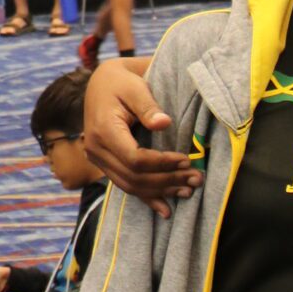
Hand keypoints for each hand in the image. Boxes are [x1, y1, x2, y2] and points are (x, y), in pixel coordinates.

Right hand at [84, 59, 199, 218]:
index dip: (162, 164)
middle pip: (134, 176)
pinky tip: (165, 209)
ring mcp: (98, 160)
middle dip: (167, 180)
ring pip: (130, 186)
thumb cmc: (120, 82)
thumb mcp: (135, 86)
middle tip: (196, 179)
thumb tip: (164, 123)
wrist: (100, 84)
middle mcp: (96, 150)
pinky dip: (146, 198)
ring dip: (160, 191)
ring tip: (187, 191)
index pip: (135, 159)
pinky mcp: (104, 164)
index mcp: (103, 131)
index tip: (186, 160)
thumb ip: (148, 106)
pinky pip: (125, 186)